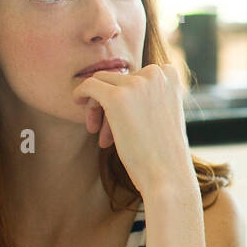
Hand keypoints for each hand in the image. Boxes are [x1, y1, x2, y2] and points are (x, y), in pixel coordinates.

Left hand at [71, 63, 193, 194]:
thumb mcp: (163, 111)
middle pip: (117, 77)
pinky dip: (80, 93)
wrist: (168, 173)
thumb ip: (148, 92)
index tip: (124, 118)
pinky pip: (88, 86)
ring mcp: (136, 83)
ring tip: (102, 135)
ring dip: (98, 106)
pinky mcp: (116, 97)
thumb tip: (115, 79)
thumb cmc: (164, 149)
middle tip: (106, 131)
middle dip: (109, 101)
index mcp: (169, 73)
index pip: (135, 73)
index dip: (126, 94)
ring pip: (101, 82)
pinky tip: (77, 102)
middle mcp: (155, 72)